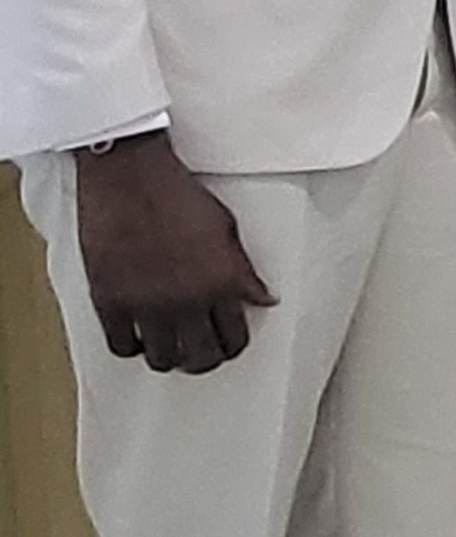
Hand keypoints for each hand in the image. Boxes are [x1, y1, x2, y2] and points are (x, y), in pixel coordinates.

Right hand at [74, 131, 275, 373]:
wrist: (130, 177)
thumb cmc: (179, 195)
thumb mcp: (226, 228)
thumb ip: (243, 270)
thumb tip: (264, 299)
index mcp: (221, 282)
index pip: (235, 336)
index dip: (233, 345)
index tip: (228, 342)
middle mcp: (188, 300)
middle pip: (202, 357)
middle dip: (205, 359)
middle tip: (201, 353)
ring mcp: (147, 304)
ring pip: (163, 359)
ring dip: (169, 357)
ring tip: (170, 347)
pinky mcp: (111, 302)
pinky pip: (122, 346)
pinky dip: (131, 347)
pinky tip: (137, 337)